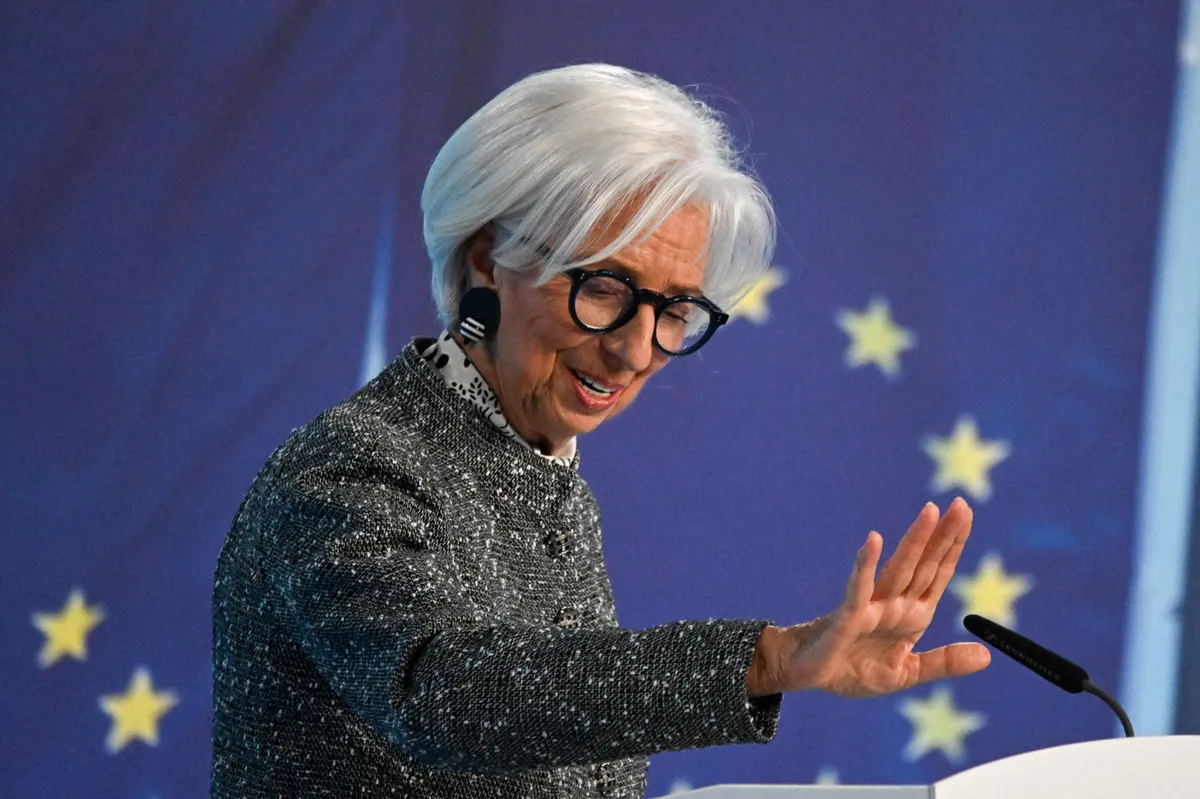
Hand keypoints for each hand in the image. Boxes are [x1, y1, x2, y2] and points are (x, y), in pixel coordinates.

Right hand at [748, 498, 989, 697]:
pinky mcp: (848, 616)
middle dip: (943, 535)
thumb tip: (987, 654)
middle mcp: (895, 604)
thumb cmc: (853, 670)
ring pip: (899, 569)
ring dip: (915, 540)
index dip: (953, 545)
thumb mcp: (907, 673)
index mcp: (913, 615)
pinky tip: (874, 541)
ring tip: (930, 511)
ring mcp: (871, 607)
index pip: (938, 573)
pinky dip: (866, 564)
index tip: (966, 515)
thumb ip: (944, 662)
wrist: (811, 676)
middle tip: (960, 503)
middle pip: (924, 564)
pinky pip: (858, 588)